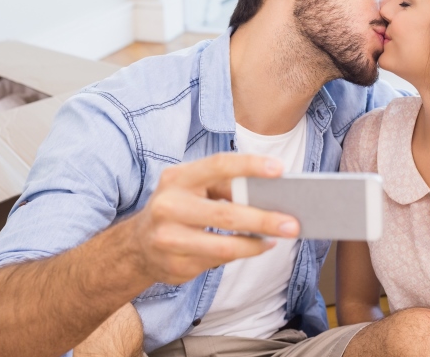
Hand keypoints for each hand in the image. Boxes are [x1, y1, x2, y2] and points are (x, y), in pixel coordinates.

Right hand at [123, 153, 299, 285]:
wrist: (137, 245)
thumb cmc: (177, 208)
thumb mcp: (191, 188)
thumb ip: (221, 187)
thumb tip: (269, 194)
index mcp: (177, 178)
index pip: (218, 165)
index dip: (249, 165)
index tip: (280, 169)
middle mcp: (168, 206)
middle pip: (226, 214)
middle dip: (264, 220)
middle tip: (292, 224)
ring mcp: (168, 238)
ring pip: (224, 246)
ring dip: (255, 244)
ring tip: (275, 239)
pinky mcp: (174, 265)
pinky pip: (217, 261)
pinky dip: (241, 254)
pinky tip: (255, 248)